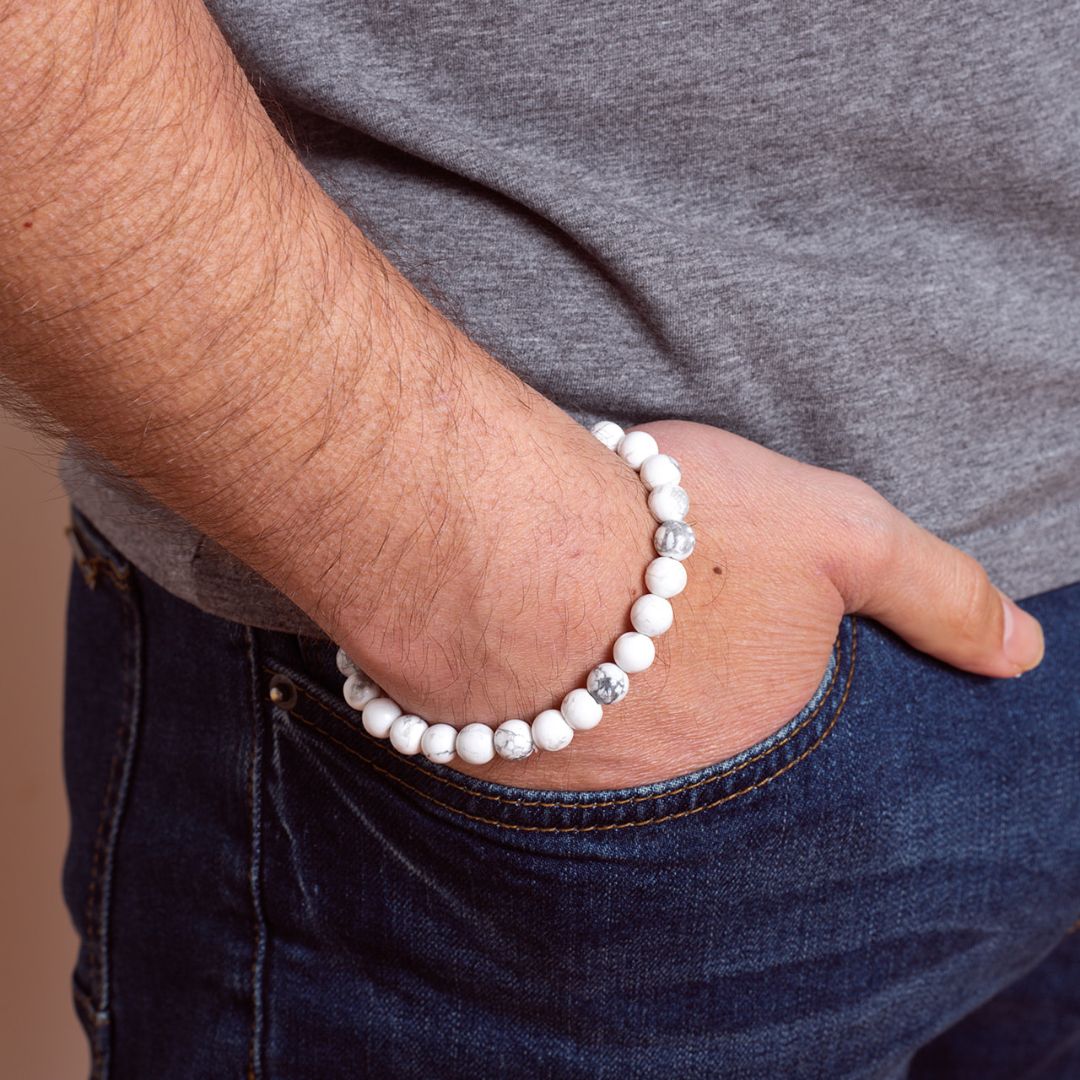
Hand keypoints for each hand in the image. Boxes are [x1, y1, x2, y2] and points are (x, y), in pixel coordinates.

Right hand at [447, 418, 1044, 789]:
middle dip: (684, 713)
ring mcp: (583, 782)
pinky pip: (523, 750)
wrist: (510, 549)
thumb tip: (1023, 655)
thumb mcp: (839, 535)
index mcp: (762, 727)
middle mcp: (674, 778)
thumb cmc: (674, 531)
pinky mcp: (499, 764)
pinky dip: (529, 713)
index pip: (784, 738)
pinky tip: (517, 664)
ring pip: (605, 759)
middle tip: (658, 656)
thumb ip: (936, 593)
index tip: (728, 647)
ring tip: (590, 657)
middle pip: (694, 757)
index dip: (758, 682)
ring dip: (603, 719)